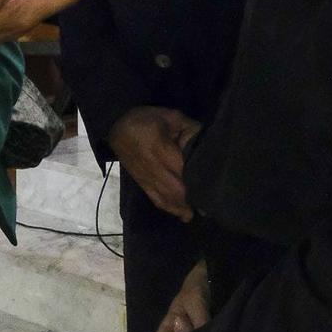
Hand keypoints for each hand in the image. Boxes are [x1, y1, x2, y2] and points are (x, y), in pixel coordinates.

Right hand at [109, 106, 201, 220]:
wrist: (117, 126)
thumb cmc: (144, 120)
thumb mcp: (170, 116)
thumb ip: (190, 128)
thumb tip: (206, 140)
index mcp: (164, 152)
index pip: (185, 171)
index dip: (198, 182)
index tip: (214, 188)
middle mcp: (156, 171)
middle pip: (178, 191)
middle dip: (194, 199)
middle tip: (211, 205)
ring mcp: (149, 181)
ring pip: (169, 200)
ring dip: (184, 208)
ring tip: (200, 212)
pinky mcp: (143, 184)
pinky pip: (158, 201)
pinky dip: (171, 209)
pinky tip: (183, 214)